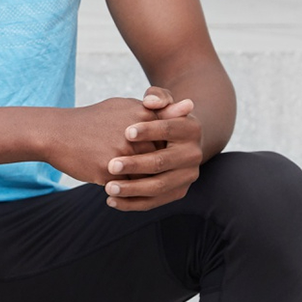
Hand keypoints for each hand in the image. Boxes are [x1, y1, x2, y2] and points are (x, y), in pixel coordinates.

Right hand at [48, 95, 159, 186]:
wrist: (56, 133)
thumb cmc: (95, 120)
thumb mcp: (126, 106)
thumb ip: (160, 107)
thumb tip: (190, 106)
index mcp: (143, 114)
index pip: (169, 140)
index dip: (158, 147)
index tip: (144, 147)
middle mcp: (136, 133)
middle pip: (160, 159)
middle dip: (152, 166)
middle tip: (129, 162)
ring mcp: (122, 154)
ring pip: (147, 175)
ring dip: (140, 178)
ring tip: (123, 170)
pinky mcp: (108, 171)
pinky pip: (130, 187)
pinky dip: (126, 186)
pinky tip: (111, 177)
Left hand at [102, 86, 202, 210]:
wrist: (174, 141)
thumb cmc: (159, 118)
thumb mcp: (160, 104)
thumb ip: (157, 97)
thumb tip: (151, 102)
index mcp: (191, 129)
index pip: (169, 129)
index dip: (149, 130)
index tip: (126, 132)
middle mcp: (194, 155)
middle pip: (162, 162)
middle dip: (136, 164)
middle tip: (111, 165)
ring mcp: (187, 176)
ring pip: (158, 186)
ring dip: (132, 189)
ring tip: (107, 187)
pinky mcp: (178, 192)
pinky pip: (154, 202)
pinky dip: (131, 204)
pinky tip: (111, 201)